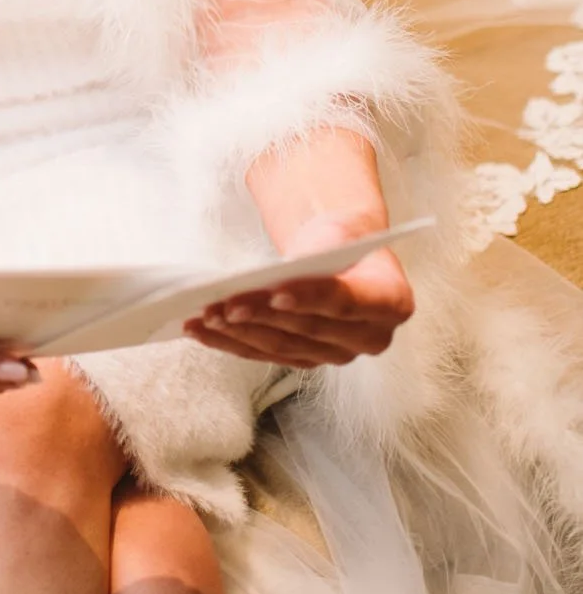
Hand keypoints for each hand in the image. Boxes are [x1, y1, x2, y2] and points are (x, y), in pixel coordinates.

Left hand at [182, 214, 414, 369]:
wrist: (342, 255)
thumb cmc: (340, 240)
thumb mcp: (337, 234)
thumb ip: (315, 256)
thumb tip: (272, 278)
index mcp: (391, 303)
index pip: (345, 302)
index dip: (309, 298)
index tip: (274, 293)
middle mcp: (370, 338)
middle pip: (308, 329)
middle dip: (262, 316)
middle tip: (224, 304)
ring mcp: (337, 354)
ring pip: (283, 346)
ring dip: (240, 333)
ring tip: (204, 315)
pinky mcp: (307, 360)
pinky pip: (267, 354)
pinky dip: (232, 342)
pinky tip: (202, 330)